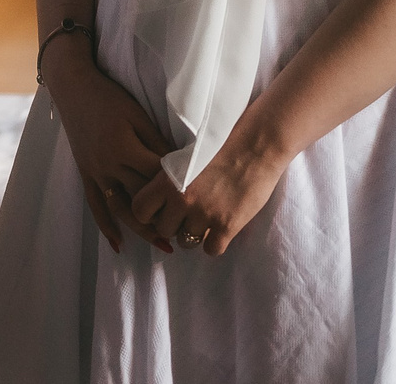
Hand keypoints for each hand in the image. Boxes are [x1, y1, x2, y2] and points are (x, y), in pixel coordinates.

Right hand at [42, 39, 177, 254]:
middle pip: (142, 199)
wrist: (72, 86)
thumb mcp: (138, 115)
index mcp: (125, 149)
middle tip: (192, 233)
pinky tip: (118, 244)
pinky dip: (106, 226)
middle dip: (166, 217)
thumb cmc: (110, 98)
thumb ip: (158, 143)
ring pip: (120, 209)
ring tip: (163, 247)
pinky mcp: (86, 173)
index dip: (179, 192)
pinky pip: (95, 205)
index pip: (157, 178)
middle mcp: (109, 165)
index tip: (200, 203)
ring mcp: (96, 172)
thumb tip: (181, 168)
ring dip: (141, 231)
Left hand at [130, 116, 291, 257]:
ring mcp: (203, 214)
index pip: (139, 210)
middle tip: (187, 216)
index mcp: (166, 180)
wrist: (255, 145)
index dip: (150, 213)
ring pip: (186, 242)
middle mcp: (180, 199)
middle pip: (163, 230)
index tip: (161, 209)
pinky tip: (220, 230)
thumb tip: (160, 204)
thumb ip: (169, 181)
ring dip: (194, 235)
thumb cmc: (220, 146)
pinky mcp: (226, 225)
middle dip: (173, 225)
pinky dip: (215, 243)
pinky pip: (211, 250)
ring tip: (205, 220)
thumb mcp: (184, 159)